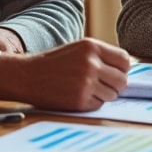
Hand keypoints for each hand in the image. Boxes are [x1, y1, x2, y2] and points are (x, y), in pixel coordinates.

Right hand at [0, 38, 130, 110]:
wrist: (26, 75)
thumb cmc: (53, 63)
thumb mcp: (78, 50)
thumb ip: (101, 56)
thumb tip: (125, 71)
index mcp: (92, 47)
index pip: (125, 61)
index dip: (121, 69)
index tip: (113, 73)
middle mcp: (91, 63)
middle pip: (122, 81)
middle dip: (115, 85)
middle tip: (101, 85)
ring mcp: (86, 83)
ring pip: (112, 95)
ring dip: (103, 95)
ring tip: (85, 89)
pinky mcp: (80, 100)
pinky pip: (99, 105)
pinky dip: (91, 103)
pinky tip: (77, 96)